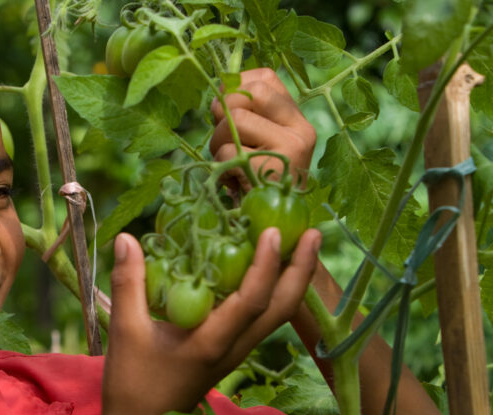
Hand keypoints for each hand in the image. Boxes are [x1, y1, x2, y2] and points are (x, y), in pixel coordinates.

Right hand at [97, 226, 320, 414]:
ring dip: (292, 280)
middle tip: (312, 232)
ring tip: (298, 244)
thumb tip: (127, 238)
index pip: (251, 300)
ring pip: (276, 315)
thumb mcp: (125, 331)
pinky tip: (264, 271)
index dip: (265, 264)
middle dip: (301, 270)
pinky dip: (271, 292)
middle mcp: (234, 348)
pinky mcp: (230, 354)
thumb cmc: (132, 385)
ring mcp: (235, 353)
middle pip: (282, 308)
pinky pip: (261, 319)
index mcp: (212, 343)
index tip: (272, 230)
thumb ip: (129, 282)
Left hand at [209, 68, 314, 189]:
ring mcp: (291, 148)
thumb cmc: (257, 185)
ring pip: (234, 119)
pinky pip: (229, 151)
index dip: (235, 87)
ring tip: (228, 164)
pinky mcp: (274, 168)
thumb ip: (246, 116)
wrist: (274, 231)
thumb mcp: (257, 144)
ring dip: (218, 142)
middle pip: (247, 94)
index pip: (264, 78)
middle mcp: (301, 129)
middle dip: (222, 114)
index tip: (226, 111)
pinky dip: (220, 166)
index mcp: (297, 119)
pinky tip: (232, 182)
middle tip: (223, 140)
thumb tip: (220, 90)